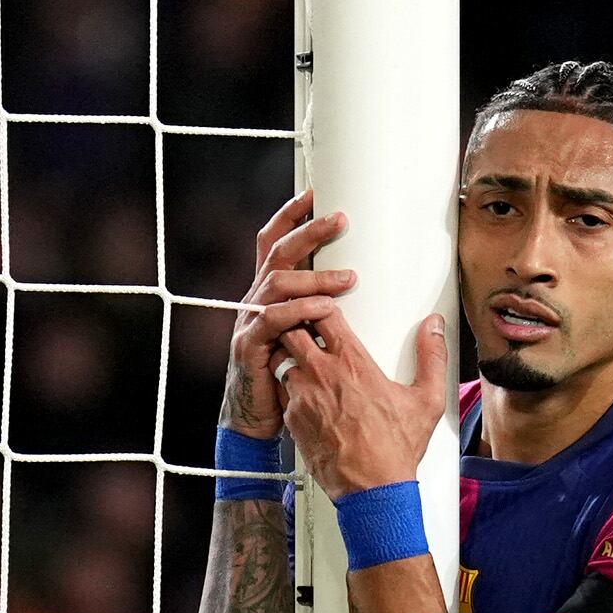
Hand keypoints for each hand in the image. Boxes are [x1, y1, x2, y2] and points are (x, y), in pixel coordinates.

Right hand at [221, 189, 355, 439]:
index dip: (289, 216)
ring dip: (314, 276)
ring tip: (350, 278)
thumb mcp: (306, 336)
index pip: (274, 243)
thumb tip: (364, 288)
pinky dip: (299, 312)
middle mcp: (256, 301)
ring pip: (277, 284)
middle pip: (278, 254)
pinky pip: (272, 322)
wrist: (255, 420)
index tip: (314, 192)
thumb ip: (325, 311)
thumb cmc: (287, 375)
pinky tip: (324, 310)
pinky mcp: (249, 348)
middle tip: (342, 219)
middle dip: (309, 232)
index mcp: (269, 293)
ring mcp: (249, 323)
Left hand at [274, 308, 446, 500]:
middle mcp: (321, 374)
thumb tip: (434, 327)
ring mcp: (302, 396)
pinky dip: (287, 386)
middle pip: (291, 329)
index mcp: (352, 362)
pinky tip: (302, 392)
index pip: (323, 314)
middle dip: (296, 324)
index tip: (327, 308)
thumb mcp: (427, 399)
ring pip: (279, 359)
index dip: (321, 305)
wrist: (372, 489)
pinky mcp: (292, 419)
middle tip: (306, 328)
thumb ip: (432, 358)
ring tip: (301, 359)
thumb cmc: (396, 447)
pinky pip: (280, 391)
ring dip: (287, 355)